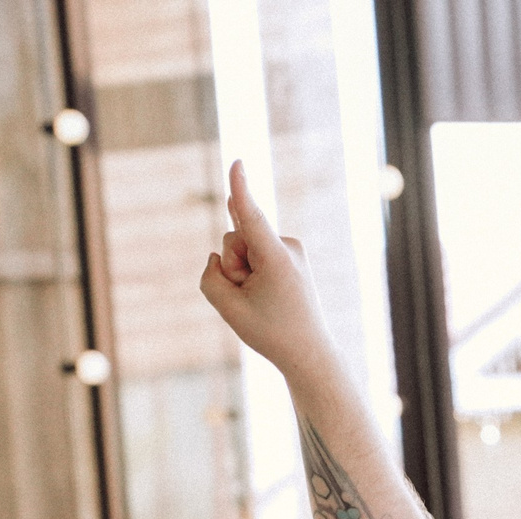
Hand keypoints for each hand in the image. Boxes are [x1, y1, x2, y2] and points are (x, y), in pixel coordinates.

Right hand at [199, 160, 342, 386]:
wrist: (309, 354)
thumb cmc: (271, 333)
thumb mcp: (228, 308)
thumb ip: (210, 276)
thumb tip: (217, 256)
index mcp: (277, 258)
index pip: (252, 217)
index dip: (240, 188)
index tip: (238, 162)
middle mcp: (288, 248)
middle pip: (235, 238)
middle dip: (233, 265)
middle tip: (253, 299)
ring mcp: (291, 251)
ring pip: (244, 247)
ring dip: (242, 272)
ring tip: (263, 300)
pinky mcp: (289, 258)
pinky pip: (256, 251)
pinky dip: (248, 262)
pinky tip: (243, 234)